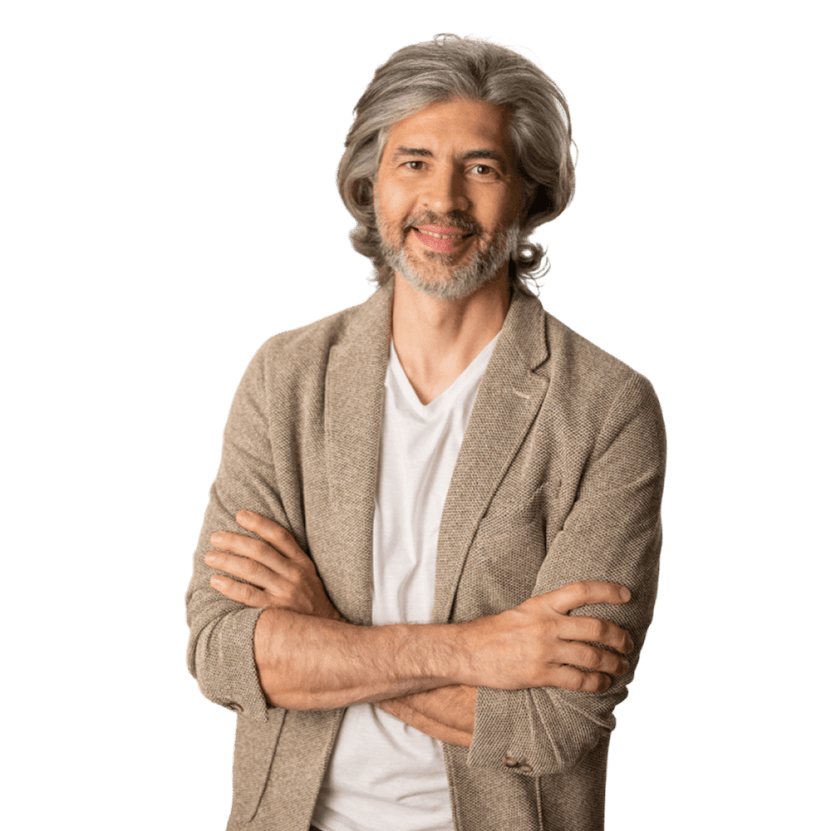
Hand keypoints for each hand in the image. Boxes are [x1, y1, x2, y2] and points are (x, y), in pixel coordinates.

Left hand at [204, 511, 343, 621]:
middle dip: (235, 541)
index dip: (259, 523)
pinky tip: (215, 581)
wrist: (327, 631)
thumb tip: (259, 542)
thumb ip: (289, 559)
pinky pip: (248, 595)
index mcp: (302, 562)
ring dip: (227, 561)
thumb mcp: (308, 575)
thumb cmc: (311, 601)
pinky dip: (230, 586)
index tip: (240, 515)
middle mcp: (294, 574)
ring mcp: (284, 592)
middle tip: (215, 537)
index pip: (279, 536)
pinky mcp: (275, 611)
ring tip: (209, 557)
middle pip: (260, 551)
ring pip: (251, 570)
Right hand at [461, 581, 633, 692]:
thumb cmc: (492, 632)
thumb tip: (573, 618)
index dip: (608, 591)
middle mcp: (547, 624)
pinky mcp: (540, 674)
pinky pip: (578, 680)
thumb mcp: (521, 611)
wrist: (467, 652)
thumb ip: (547, 613)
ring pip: (592, 656)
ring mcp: (545, 650)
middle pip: (596, 628)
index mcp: (542, 604)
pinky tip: (602, 685)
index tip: (627, 596)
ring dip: (613, 663)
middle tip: (628, 644)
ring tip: (621, 667)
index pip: (581, 591)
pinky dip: (596, 684)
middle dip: (620, 638)